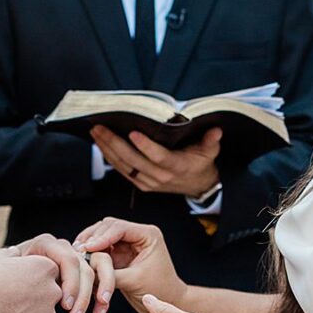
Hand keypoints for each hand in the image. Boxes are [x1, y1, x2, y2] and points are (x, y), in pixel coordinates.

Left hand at [12, 233, 114, 312]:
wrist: (4, 287)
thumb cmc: (0, 278)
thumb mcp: (2, 266)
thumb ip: (8, 260)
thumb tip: (14, 255)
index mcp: (47, 244)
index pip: (68, 259)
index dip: (70, 282)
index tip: (64, 305)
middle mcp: (63, 249)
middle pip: (84, 268)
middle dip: (83, 294)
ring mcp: (73, 260)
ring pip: (95, 273)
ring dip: (96, 295)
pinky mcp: (80, 275)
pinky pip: (97, 283)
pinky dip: (100, 299)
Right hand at [75, 218, 186, 312]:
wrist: (168, 302)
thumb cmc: (160, 291)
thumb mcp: (134, 281)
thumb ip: (111, 274)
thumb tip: (88, 271)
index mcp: (148, 235)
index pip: (119, 228)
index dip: (101, 237)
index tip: (87, 248)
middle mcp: (137, 235)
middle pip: (108, 227)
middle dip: (92, 238)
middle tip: (78, 250)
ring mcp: (127, 243)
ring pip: (102, 236)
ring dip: (89, 244)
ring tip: (77, 255)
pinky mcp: (120, 253)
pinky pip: (101, 248)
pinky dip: (91, 253)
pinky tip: (81, 261)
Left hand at [90, 125, 221, 197]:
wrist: (198, 185)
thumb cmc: (202, 163)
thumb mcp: (210, 152)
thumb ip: (211, 141)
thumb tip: (216, 130)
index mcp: (178, 167)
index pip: (159, 157)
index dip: (145, 146)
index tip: (133, 132)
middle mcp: (161, 177)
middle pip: (133, 161)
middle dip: (114, 143)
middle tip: (100, 127)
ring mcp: (149, 182)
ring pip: (123, 166)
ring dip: (107, 149)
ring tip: (95, 131)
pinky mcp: (141, 183)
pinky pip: (122, 171)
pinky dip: (110, 157)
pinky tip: (101, 143)